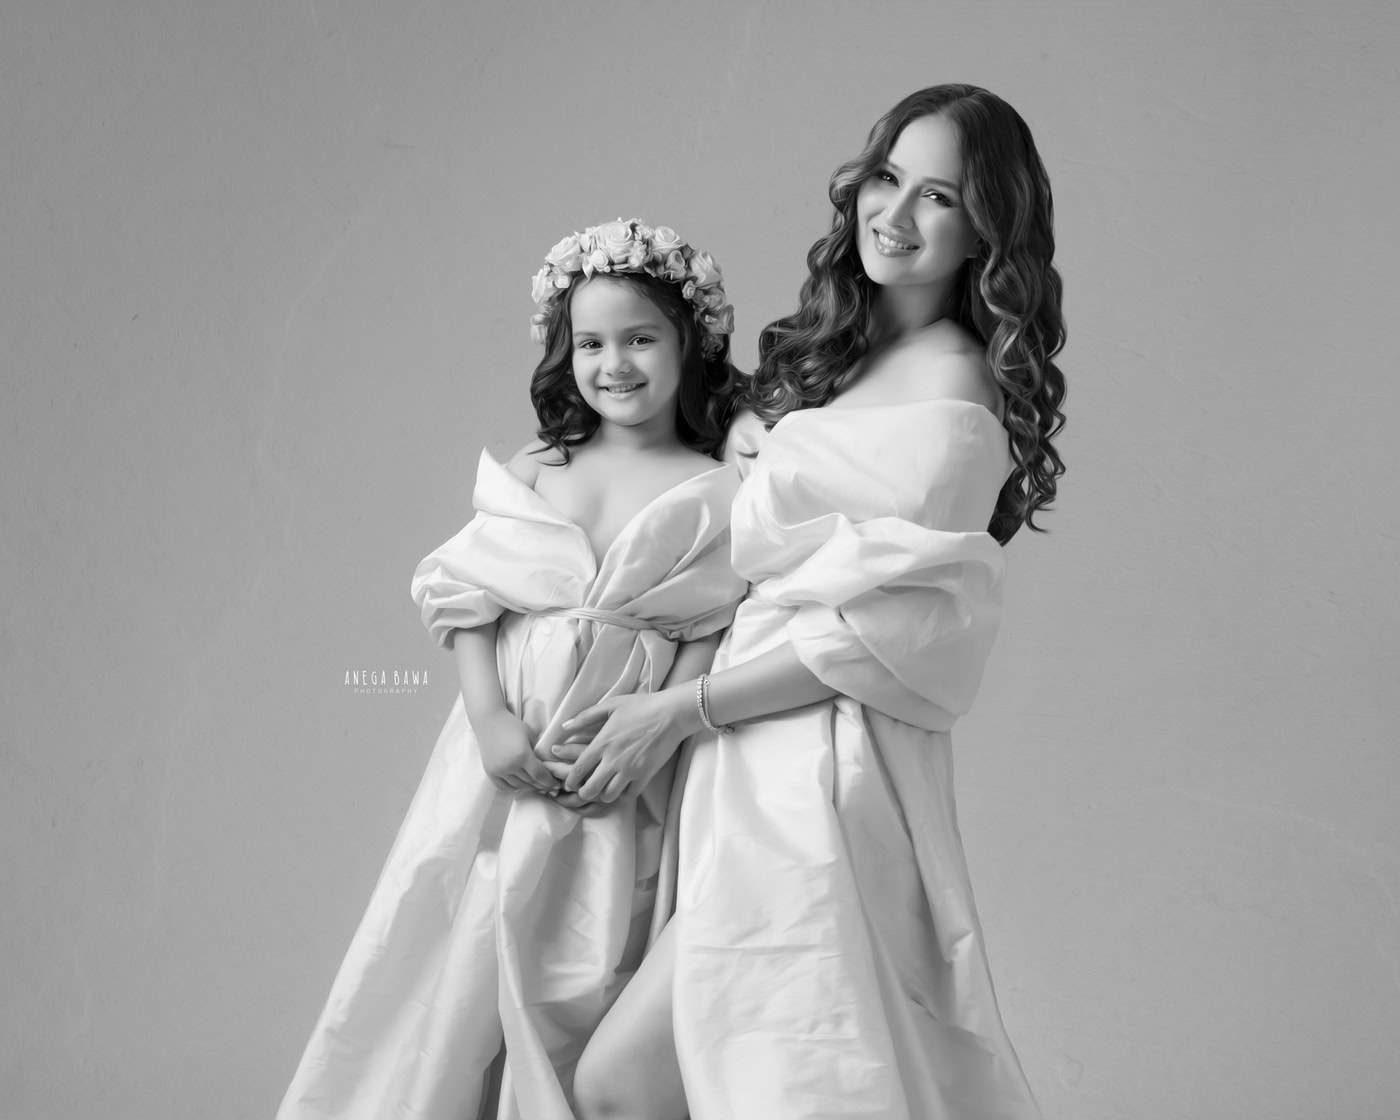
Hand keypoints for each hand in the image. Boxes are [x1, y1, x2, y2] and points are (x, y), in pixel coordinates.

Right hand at [475, 709, 557, 794]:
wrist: (488, 721)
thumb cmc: (512, 725)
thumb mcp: (530, 735)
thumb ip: (538, 752)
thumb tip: (547, 767)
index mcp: (522, 755)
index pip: (539, 775)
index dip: (549, 781)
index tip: (556, 784)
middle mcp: (510, 765)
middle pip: (530, 781)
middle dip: (542, 785)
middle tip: (550, 787)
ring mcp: (499, 770)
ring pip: (518, 786)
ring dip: (529, 787)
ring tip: (537, 785)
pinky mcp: (490, 772)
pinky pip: (504, 786)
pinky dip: (514, 787)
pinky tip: (521, 784)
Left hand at [549, 687, 700, 803]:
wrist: (671, 714)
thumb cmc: (641, 706)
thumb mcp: (610, 705)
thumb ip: (585, 717)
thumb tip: (564, 727)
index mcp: (602, 743)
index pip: (578, 769)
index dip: (570, 780)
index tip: (569, 783)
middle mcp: (613, 760)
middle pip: (590, 788)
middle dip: (584, 793)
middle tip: (584, 790)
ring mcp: (630, 770)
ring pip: (609, 795)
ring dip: (604, 794)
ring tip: (603, 789)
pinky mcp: (645, 775)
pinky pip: (629, 795)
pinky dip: (623, 794)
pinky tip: (622, 788)